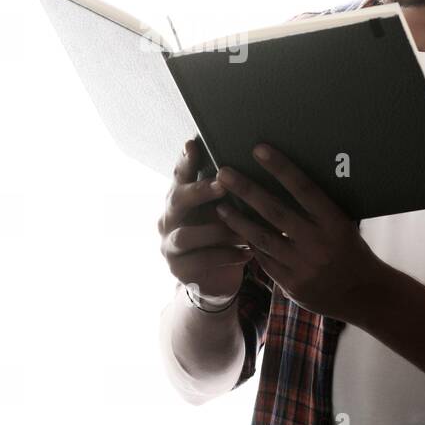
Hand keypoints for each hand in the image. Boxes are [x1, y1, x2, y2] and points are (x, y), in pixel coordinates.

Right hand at [158, 137, 252, 300]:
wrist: (217, 280)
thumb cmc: (224, 236)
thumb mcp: (225, 212)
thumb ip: (229, 193)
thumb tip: (256, 163)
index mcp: (179, 200)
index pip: (178, 176)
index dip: (185, 161)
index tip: (193, 143)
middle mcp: (168, 219)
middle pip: (176, 200)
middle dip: (199, 191)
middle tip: (223, 184)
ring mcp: (169, 246)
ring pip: (186, 235)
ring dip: (217, 231)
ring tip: (244, 232)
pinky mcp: (178, 270)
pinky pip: (200, 261)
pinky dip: (226, 255)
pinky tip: (247, 253)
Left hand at [213, 143, 383, 321]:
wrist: (364, 294)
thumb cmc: (352, 250)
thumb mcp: (344, 225)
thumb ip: (319, 208)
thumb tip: (291, 179)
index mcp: (334, 222)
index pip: (304, 188)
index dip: (281, 168)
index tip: (259, 149)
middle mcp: (318, 242)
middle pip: (275, 211)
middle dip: (247, 190)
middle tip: (224, 173)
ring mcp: (303, 266)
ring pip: (262, 237)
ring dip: (238, 220)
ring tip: (220, 204)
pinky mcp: (291, 284)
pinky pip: (264, 260)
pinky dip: (249, 244)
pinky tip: (236, 232)